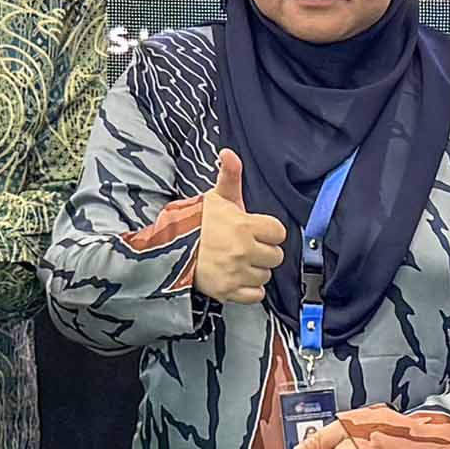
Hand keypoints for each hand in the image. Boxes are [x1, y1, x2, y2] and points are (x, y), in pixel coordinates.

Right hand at [189, 152, 289, 305]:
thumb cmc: (198, 222)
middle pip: (275, 256)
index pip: (279, 232)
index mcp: (244, 225)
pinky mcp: (228, 291)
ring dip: (256, 270)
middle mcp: (243, 251)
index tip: (257, 231)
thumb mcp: (216, 197)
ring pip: (265, 276)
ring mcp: (236, 273)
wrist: (170, 249)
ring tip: (240, 262)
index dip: (269, 232)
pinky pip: (256, 295)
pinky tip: (239, 278)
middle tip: (247, 247)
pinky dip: (250, 290)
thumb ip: (230, 175)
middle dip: (264, 252)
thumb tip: (228, 152)